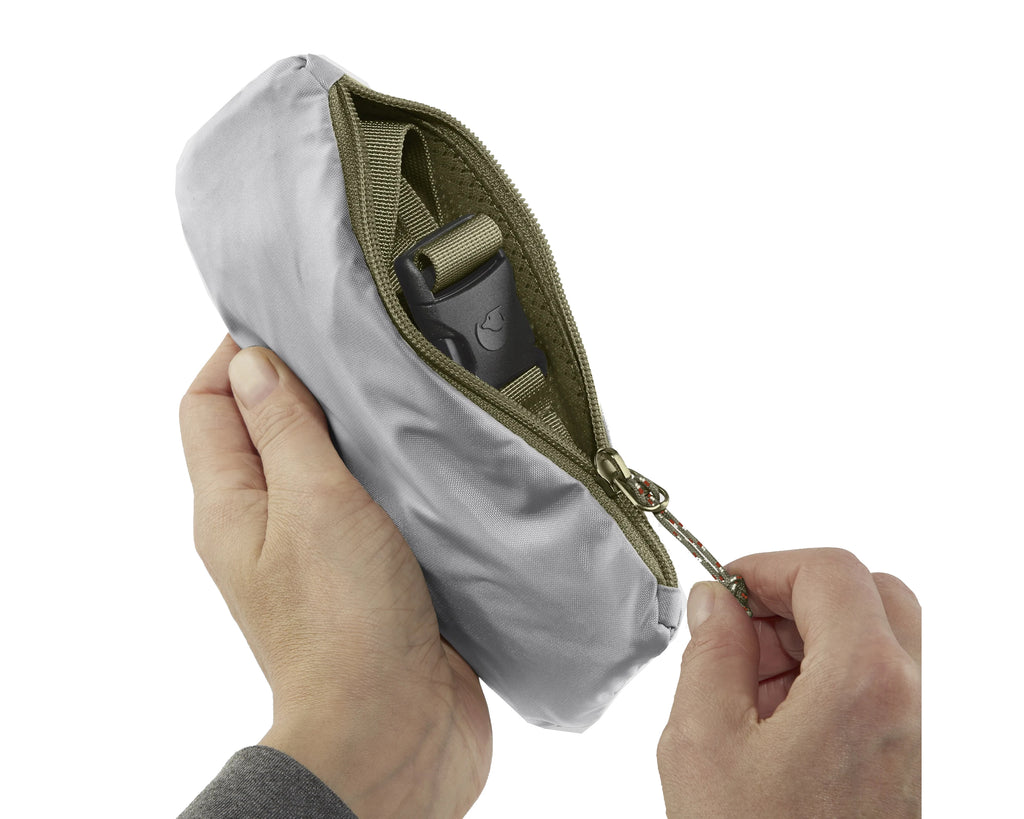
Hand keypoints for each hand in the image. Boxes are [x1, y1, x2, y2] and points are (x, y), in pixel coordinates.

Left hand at [179, 335, 491, 817]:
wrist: (397, 733)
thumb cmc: (347, 625)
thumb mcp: (313, 505)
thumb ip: (285, 430)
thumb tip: (253, 361)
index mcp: (233, 506)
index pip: (211, 404)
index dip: (241, 353)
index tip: (298, 323)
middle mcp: (269, 525)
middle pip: (269, 428)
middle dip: (309, 385)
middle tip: (365, 351)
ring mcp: (323, 551)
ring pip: (328, 464)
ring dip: (360, 431)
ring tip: (404, 395)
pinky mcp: (375, 572)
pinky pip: (374, 503)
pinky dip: (395, 474)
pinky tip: (433, 456)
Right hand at [657, 548, 920, 816]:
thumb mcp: (704, 738)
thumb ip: (710, 650)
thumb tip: (716, 599)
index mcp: (864, 682)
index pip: (831, 571)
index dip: (768, 565)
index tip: (724, 588)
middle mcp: (905, 700)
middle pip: (870, 594)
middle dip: (797, 595)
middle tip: (740, 629)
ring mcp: (911, 731)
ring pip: (874, 634)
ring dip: (807, 635)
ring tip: (744, 685)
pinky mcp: (900, 756)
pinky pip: (871, 681)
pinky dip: (822, 673)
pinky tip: (767, 717)